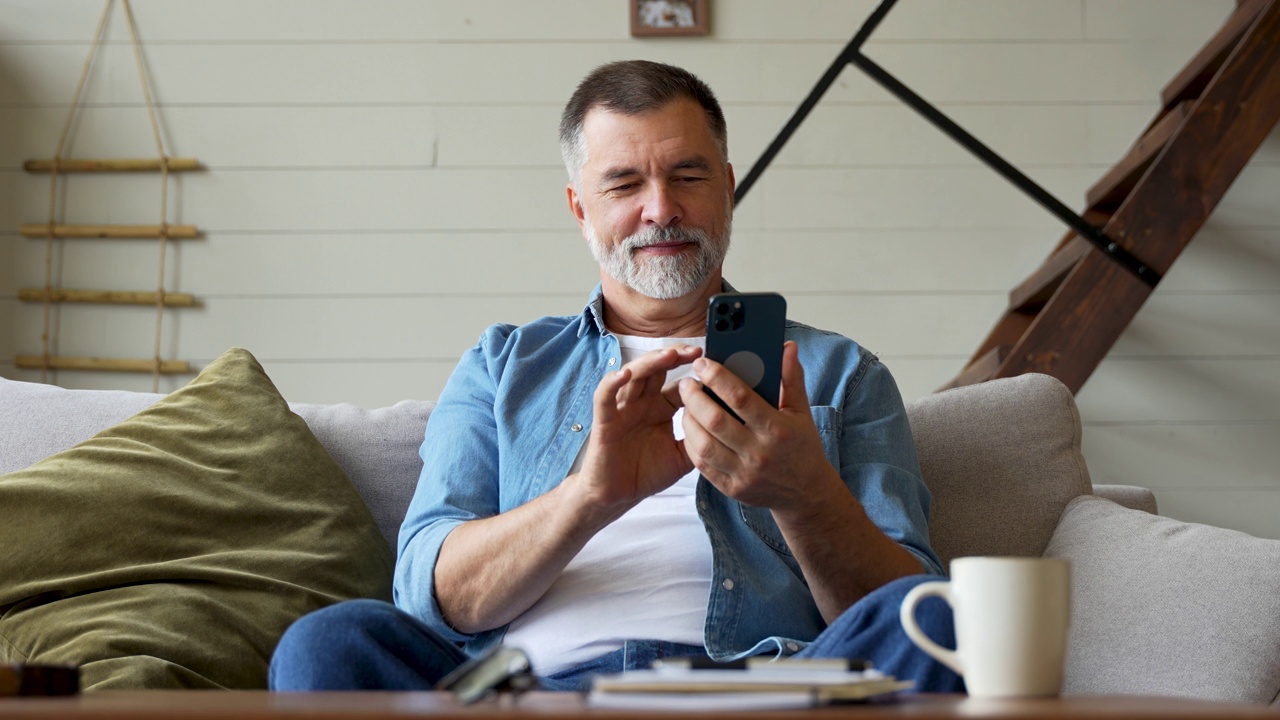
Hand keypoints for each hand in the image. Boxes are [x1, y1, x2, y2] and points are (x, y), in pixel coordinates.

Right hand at [571, 345, 701, 516]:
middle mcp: (642, 403)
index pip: (679, 383)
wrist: (617, 496)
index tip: (714, 366)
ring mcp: (622, 409)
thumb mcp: (682, 457)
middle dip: (675, 356)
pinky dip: (612, 383)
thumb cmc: (646, 473)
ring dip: (650, 363)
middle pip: (658, 369)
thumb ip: (700, 439)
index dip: (694, 373)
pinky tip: (625, 375)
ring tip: (669, 355)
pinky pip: (605, 397)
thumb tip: (728, 428)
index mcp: (661, 408)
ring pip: (634, 376)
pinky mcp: (604, 421)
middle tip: (696, 352)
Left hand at [677, 341, 841, 512]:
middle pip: (716, 421)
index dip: (717, 378)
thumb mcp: (801, 411)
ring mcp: (744, 474)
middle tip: (687, 382)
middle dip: (695, 397)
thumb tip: (787, 347)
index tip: (702, 363)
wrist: (806, 493)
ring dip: (689, 420)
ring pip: (704, 445)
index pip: (741, 398)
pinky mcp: (732, 488)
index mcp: (777, 430)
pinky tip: (691, 428)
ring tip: (686, 404)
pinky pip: (703, 465)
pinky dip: (692, 444)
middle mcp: (759, 453)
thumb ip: (791, 378)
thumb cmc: (802, 446)